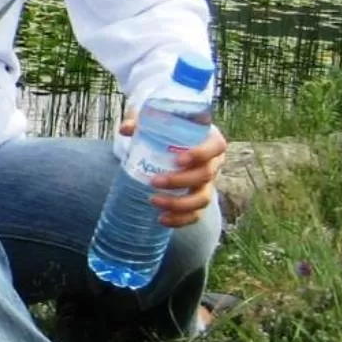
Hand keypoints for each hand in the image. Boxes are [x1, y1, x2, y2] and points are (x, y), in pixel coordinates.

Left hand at [120, 109, 227, 228]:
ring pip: (203, 199)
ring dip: (179, 204)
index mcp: (210, 140)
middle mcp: (213, 163)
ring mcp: (208, 183)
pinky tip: (161, 219)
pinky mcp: (198, 199)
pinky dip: (180, 220)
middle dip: (180, 181)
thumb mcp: (156, 121)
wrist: (170, 144)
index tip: (179, 160)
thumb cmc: (167, 129)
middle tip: (154, 182)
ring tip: (153, 201)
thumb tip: (124, 129)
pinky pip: (196, 214)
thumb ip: (140, 121)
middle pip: (205, 175)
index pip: (216, 147)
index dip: (201, 154)